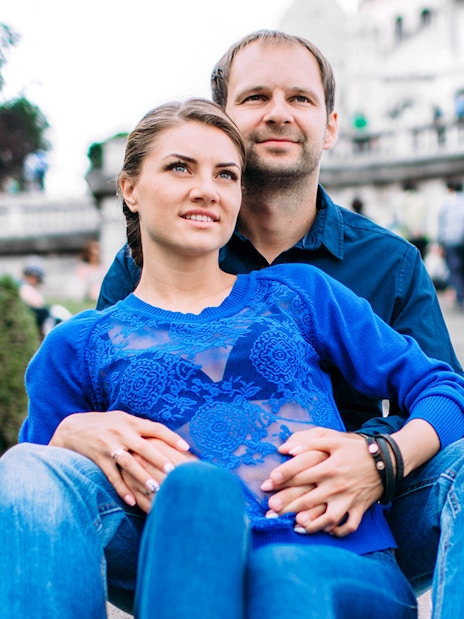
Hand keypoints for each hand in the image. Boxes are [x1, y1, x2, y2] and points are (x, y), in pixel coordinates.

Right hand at [50, 410, 193, 511]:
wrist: (72, 427)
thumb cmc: (104, 424)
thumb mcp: (122, 419)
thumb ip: (140, 427)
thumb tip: (164, 435)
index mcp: (130, 422)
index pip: (155, 428)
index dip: (171, 437)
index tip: (186, 447)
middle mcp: (121, 432)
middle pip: (144, 446)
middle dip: (158, 459)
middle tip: (173, 470)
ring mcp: (108, 445)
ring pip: (128, 462)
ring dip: (142, 476)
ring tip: (155, 488)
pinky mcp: (97, 458)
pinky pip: (111, 475)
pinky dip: (122, 489)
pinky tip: (132, 500)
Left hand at [261, 427, 382, 536]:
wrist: (386, 459)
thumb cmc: (356, 448)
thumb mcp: (333, 439)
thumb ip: (309, 442)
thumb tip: (287, 449)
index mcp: (328, 467)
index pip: (300, 474)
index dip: (281, 478)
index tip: (266, 484)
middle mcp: (337, 485)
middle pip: (308, 499)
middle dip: (287, 505)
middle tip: (269, 511)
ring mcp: (348, 499)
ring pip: (328, 517)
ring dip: (311, 524)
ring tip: (295, 526)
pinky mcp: (359, 508)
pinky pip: (348, 525)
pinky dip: (337, 531)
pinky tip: (325, 531)